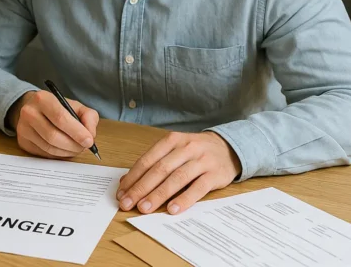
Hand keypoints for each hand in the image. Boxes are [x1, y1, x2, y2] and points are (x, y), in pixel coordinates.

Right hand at [7, 90, 98, 158]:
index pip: (60, 118)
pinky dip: (58, 155)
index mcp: (42, 99)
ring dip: (67, 152)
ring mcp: (23, 128)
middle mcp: (29, 112)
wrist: (33, 109)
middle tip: (84, 147)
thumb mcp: (75, 106)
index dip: (77, 132)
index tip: (89, 141)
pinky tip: (64, 149)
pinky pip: (44, 153)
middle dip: (73, 145)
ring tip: (76, 148)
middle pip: (53, 136)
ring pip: (49, 147)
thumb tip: (90, 135)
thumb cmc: (58, 108)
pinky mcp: (23, 142)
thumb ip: (88, 117)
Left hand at [116, 131, 241, 214]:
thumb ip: (153, 164)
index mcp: (172, 140)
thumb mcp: (174, 151)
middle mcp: (186, 148)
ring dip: (158, 195)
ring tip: (144, 208)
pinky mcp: (215, 174)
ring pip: (176, 179)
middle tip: (127, 203)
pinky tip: (172, 209)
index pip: (147, 160)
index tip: (121, 193)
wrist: (229, 148)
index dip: (133, 177)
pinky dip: (184, 199)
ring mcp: (201, 161)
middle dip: (141, 188)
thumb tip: (126, 181)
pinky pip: (198, 188)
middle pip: (159, 170)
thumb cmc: (195, 152)